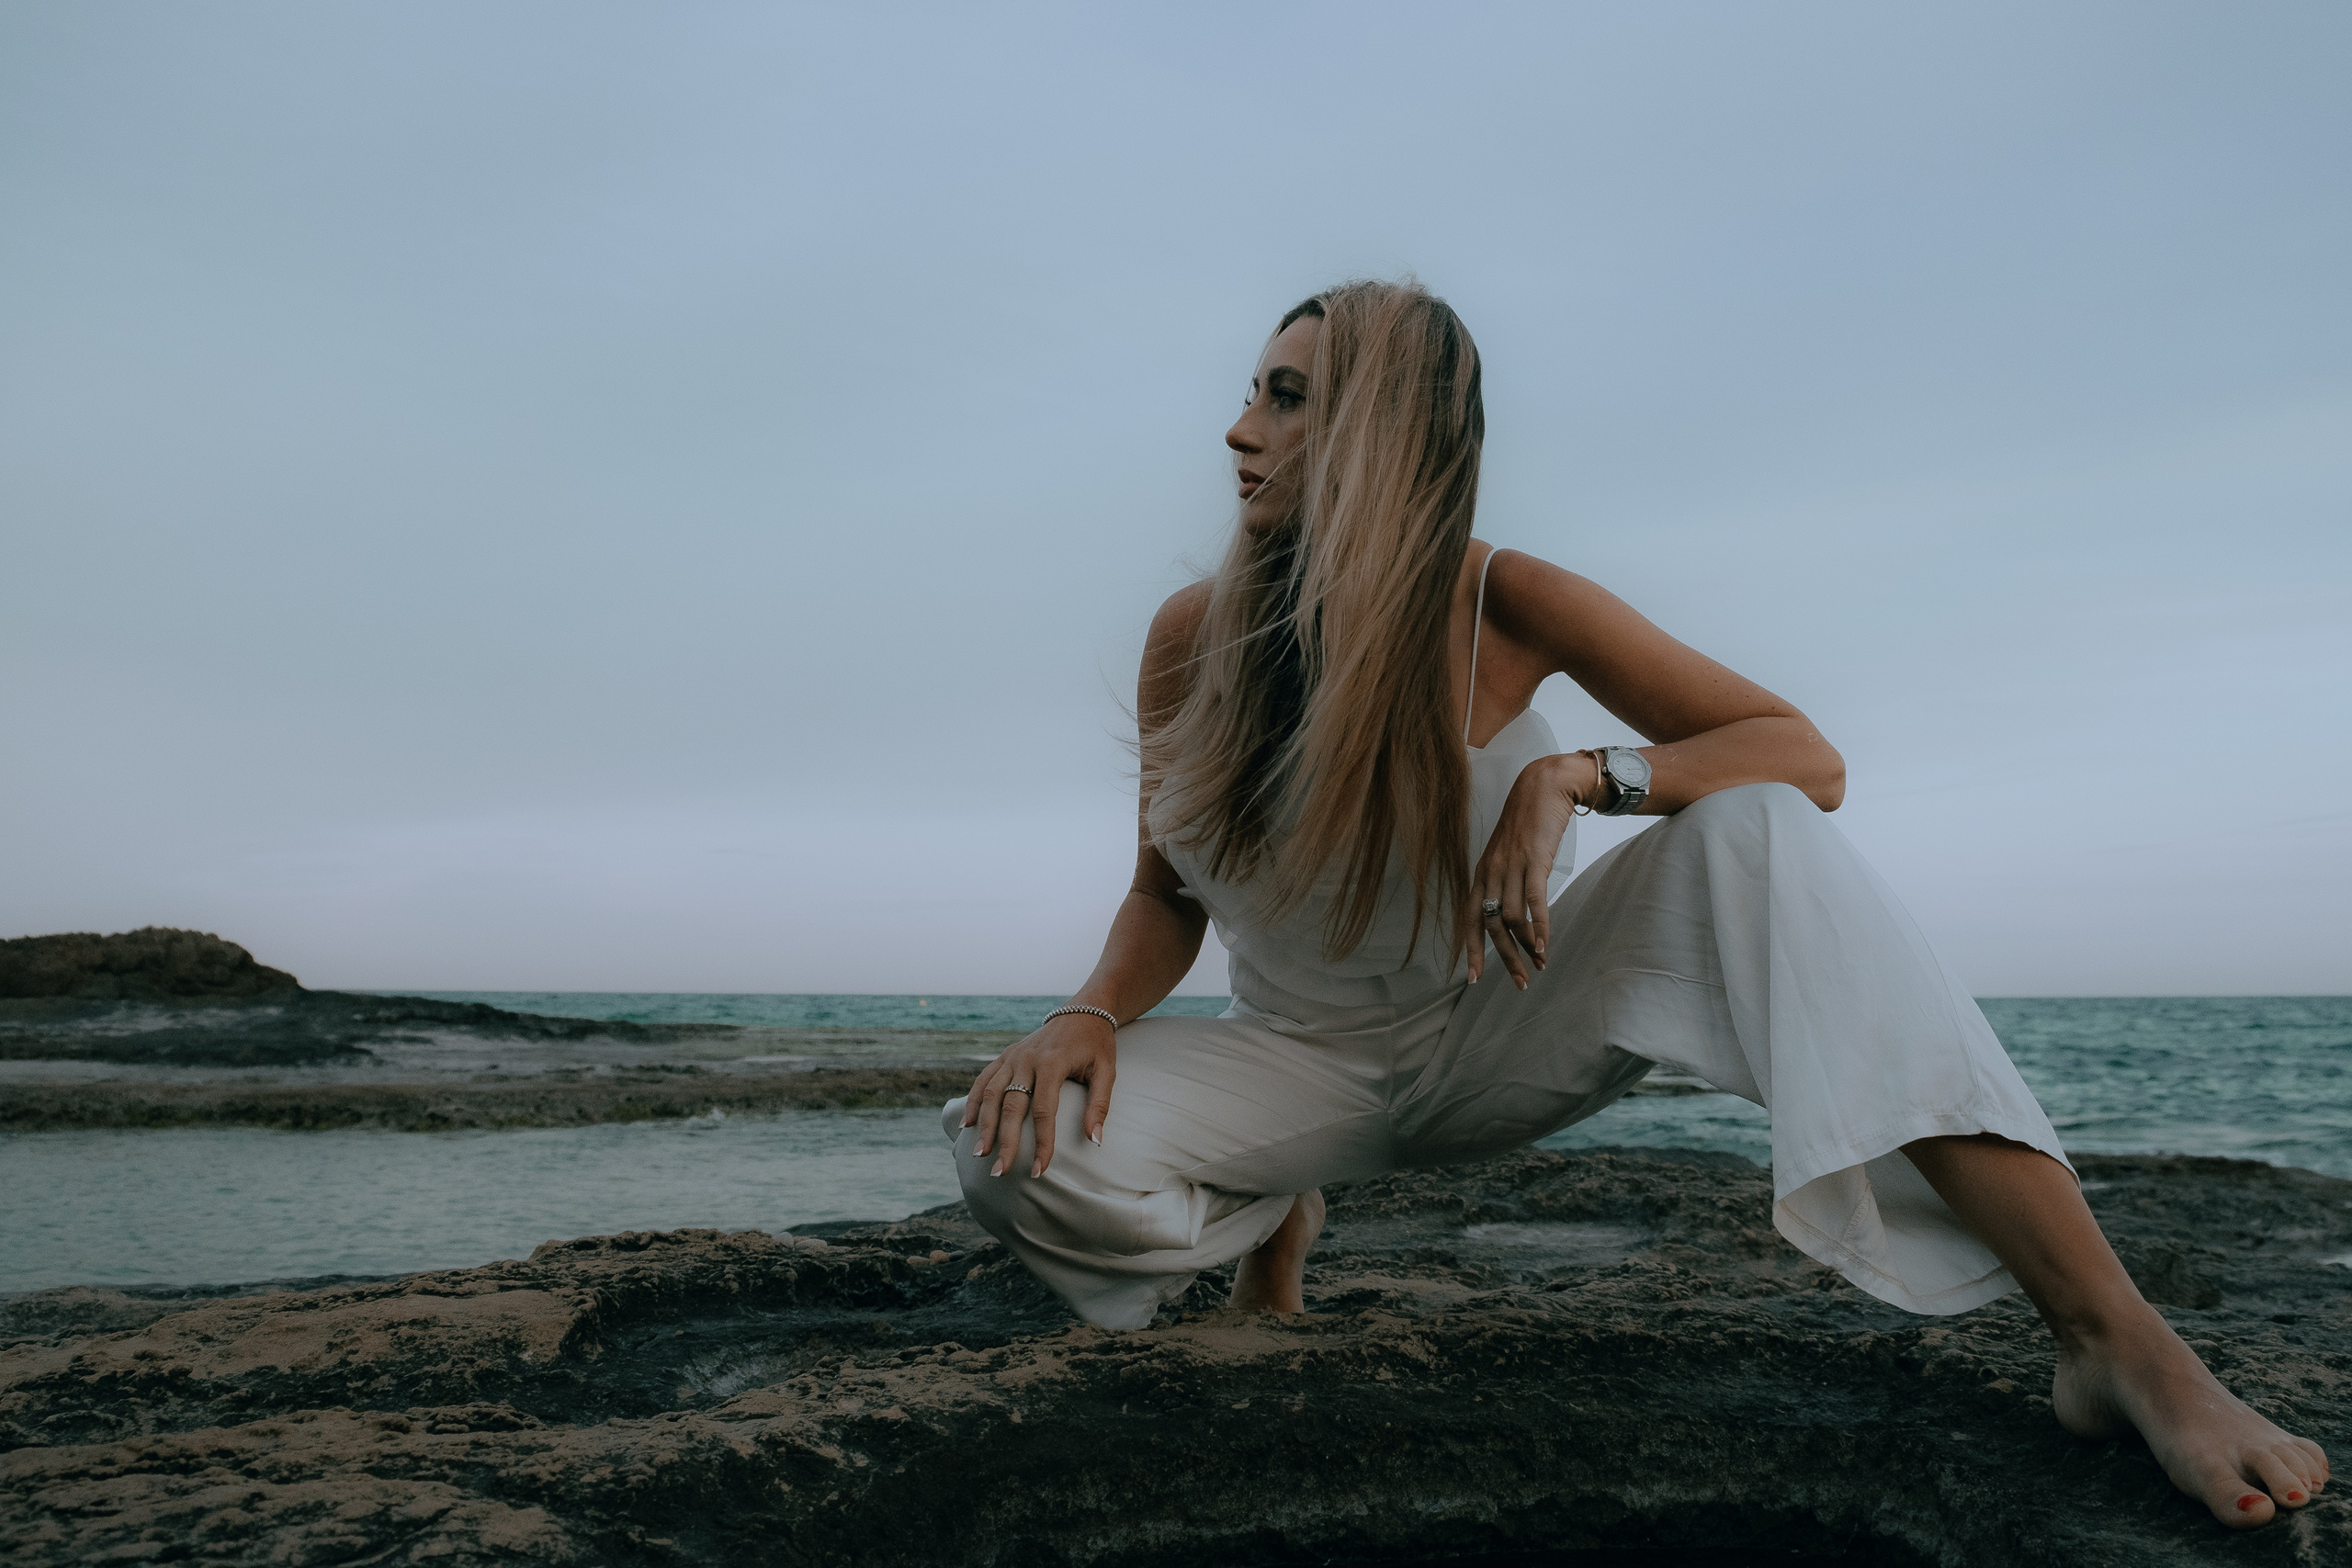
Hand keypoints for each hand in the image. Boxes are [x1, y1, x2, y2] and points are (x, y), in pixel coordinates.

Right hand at [961, 1011, 1117, 1177]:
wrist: (1083, 1012)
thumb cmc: (1097, 1045)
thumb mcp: (1107, 1071)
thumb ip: (1099, 1105)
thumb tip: (1094, 1141)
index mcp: (1053, 1063)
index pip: (1044, 1111)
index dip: (1041, 1143)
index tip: (1040, 1170)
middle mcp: (1027, 1059)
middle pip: (1012, 1106)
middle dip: (1005, 1141)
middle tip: (1001, 1171)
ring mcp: (1013, 1056)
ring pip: (991, 1094)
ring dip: (984, 1125)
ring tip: (980, 1154)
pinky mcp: (1006, 1055)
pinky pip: (984, 1079)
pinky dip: (973, 1101)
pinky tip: (967, 1125)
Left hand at [1467, 751, 1597, 988]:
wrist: (1546, 785)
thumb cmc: (1530, 822)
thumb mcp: (1510, 854)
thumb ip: (1507, 881)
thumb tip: (1514, 915)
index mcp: (1482, 872)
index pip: (1469, 918)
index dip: (1471, 949)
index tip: (1474, 978)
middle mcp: (1490, 871)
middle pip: (1491, 924)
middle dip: (1504, 958)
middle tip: (1519, 982)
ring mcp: (1510, 865)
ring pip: (1512, 917)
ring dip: (1526, 946)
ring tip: (1540, 964)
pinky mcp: (1533, 859)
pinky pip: (1533, 900)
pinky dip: (1539, 926)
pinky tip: (1543, 945)